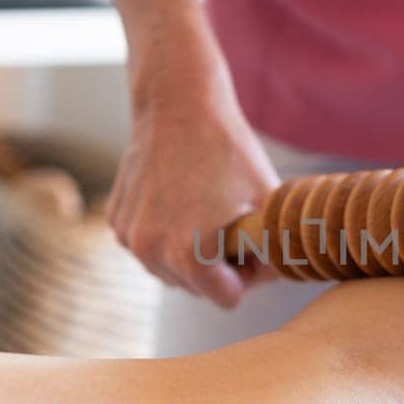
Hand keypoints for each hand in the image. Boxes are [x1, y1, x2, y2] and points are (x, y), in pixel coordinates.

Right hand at [108, 41, 279, 308]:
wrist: (178, 105)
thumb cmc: (229, 152)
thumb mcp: (267, 203)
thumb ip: (278, 250)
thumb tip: (287, 276)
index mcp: (190, 256)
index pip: (228, 298)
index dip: (247, 272)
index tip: (249, 239)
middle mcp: (152, 253)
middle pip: (197, 288)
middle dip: (217, 265)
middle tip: (231, 221)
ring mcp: (130, 239)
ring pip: (171, 270)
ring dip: (189, 252)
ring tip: (206, 210)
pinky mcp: (117, 223)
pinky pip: (150, 247)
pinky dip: (165, 234)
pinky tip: (178, 199)